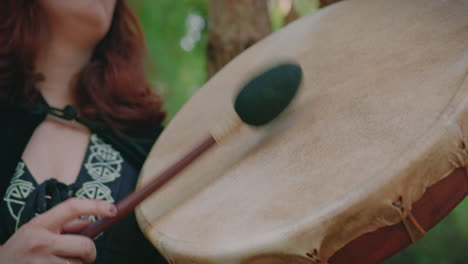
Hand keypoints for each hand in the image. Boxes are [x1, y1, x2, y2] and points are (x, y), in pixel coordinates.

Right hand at [0, 198, 116, 263]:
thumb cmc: (23, 247)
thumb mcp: (38, 229)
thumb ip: (66, 225)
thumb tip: (93, 223)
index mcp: (40, 224)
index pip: (72, 207)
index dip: (95, 206)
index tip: (112, 209)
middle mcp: (40, 243)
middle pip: (86, 245)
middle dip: (89, 252)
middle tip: (82, 255)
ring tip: (60, 263)